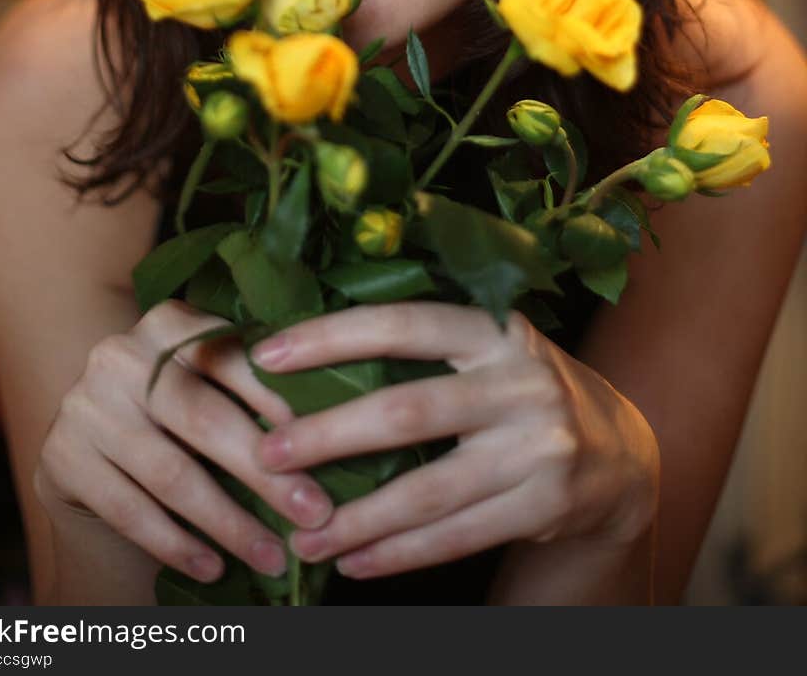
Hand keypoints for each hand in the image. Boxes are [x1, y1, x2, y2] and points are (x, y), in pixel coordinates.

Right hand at [35, 301, 333, 583]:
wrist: (90, 446)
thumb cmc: (175, 414)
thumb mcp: (206, 382)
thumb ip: (250, 386)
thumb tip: (329, 427)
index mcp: (167, 322)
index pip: (230, 355)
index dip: (278, 397)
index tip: (323, 439)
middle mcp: (120, 355)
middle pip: (203, 418)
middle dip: (264, 472)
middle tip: (315, 513)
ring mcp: (85, 406)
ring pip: (170, 473)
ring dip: (228, 523)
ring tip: (273, 556)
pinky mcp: (61, 458)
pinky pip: (129, 510)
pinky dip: (176, 544)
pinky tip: (214, 567)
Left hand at [250, 303, 658, 580]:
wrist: (619, 454)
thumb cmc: (519, 391)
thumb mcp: (488, 349)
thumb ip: (423, 348)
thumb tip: (309, 357)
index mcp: (494, 328)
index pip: (403, 324)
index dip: (332, 337)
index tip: (268, 356)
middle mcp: (520, 381)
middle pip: (407, 411)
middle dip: (329, 435)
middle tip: (267, 455)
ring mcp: (538, 446)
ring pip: (428, 489)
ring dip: (357, 517)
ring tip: (301, 535)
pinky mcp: (545, 504)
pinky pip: (456, 537)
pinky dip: (399, 553)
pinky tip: (354, 562)